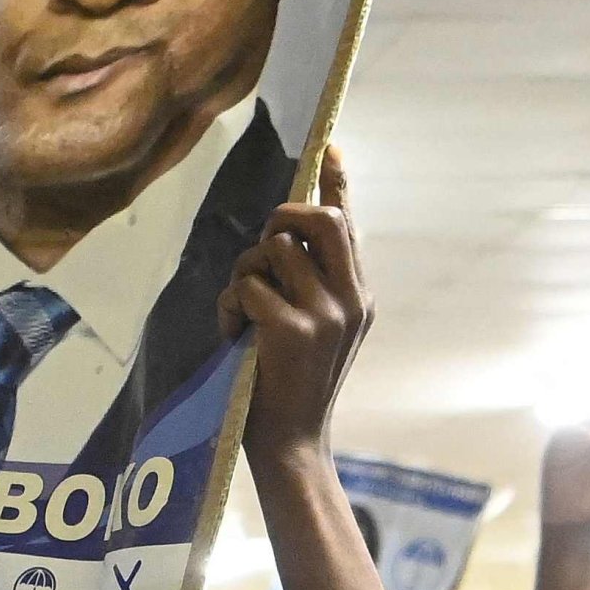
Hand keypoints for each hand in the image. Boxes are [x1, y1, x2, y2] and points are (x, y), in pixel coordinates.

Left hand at [222, 171, 371, 465]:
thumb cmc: (290, 385)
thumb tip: (284, 237)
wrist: (291, 444)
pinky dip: (230, 306)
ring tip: (241, 310)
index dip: (338, 183)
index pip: (349, 226)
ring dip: (245, 271)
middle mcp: (352, 300)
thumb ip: (311, 285)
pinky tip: (234, 335)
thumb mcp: (314, 331)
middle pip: (319, 220)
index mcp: (359, 297)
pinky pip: (248, 285)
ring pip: (274, 249)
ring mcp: (327, 314)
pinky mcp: (293, 330)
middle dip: (282, 218)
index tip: (330, 145)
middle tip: (263, 243)